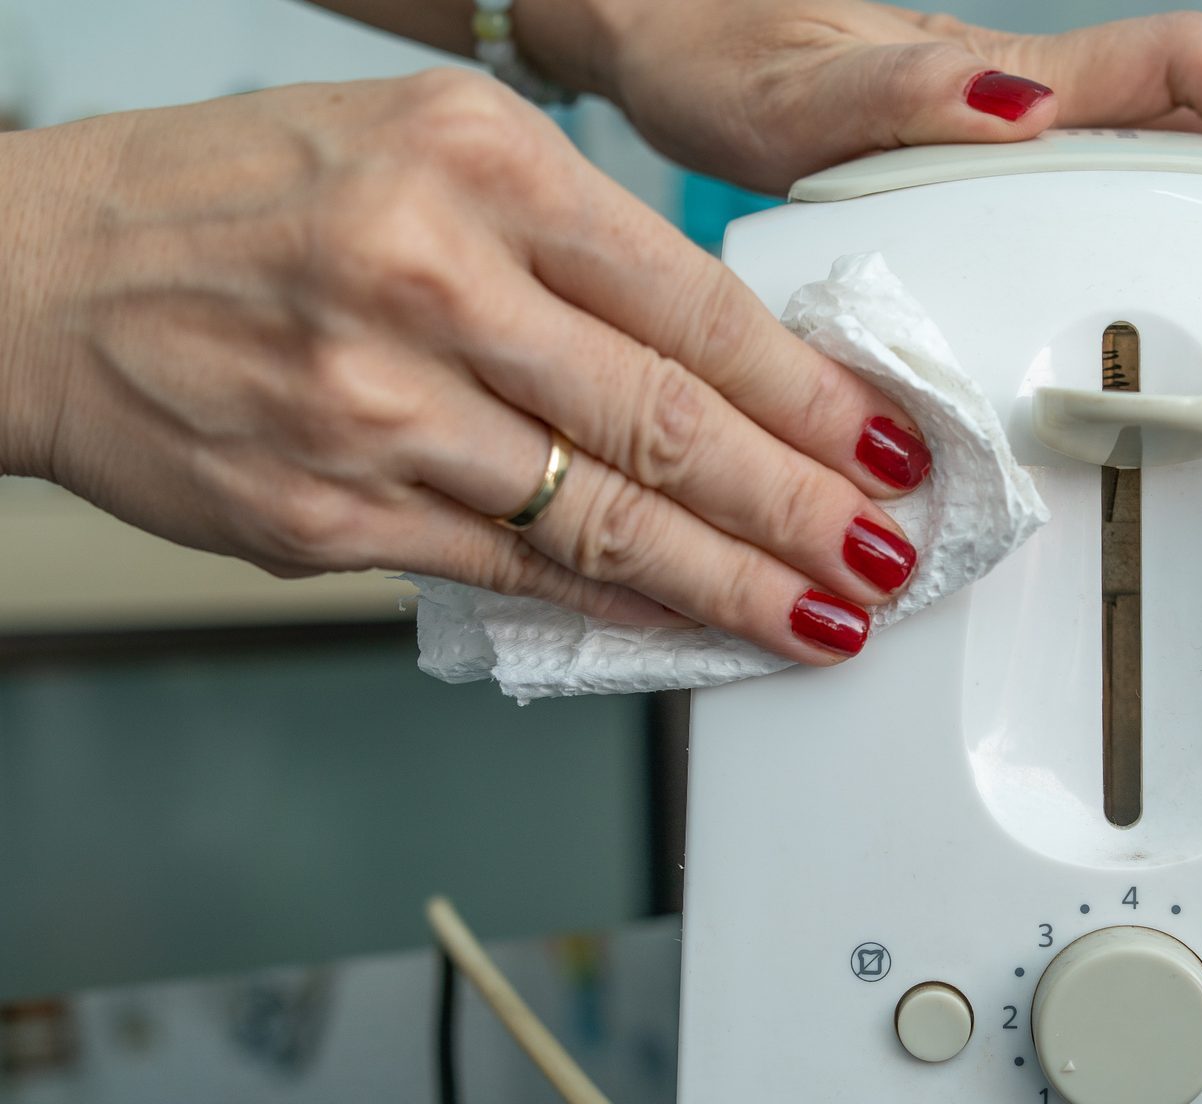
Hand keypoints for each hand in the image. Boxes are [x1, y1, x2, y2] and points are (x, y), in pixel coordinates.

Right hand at [0, 71, 931, 662]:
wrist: (38, 277)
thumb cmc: (237, 200)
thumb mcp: (424, 149)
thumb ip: (573, 241)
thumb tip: (729, 360)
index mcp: (475, 165)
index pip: (694, 302)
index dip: (809, 393)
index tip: (887, 444)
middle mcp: (430, 281)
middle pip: (669, 423)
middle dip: (803, 507)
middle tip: (886, 555)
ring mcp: (375, 410)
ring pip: (604, 519)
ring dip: (735, 583)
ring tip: (823, 616)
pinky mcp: (329, 517)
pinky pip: (513, 577)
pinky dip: (617, 607)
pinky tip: (689, 627)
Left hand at [586, 3, 1201, 193]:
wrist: (659, 42)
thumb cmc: (715, 58)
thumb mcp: (791, 96)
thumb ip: (894, 100)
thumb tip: (1016, 108)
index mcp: (994, 81)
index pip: (1172, 75)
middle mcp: (1014, 101)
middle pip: (1193, 112)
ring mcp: (999, 130)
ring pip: (1154, 145)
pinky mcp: (971, 159)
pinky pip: (1098, 178)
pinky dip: (1165, 206)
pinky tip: (1177, 252)